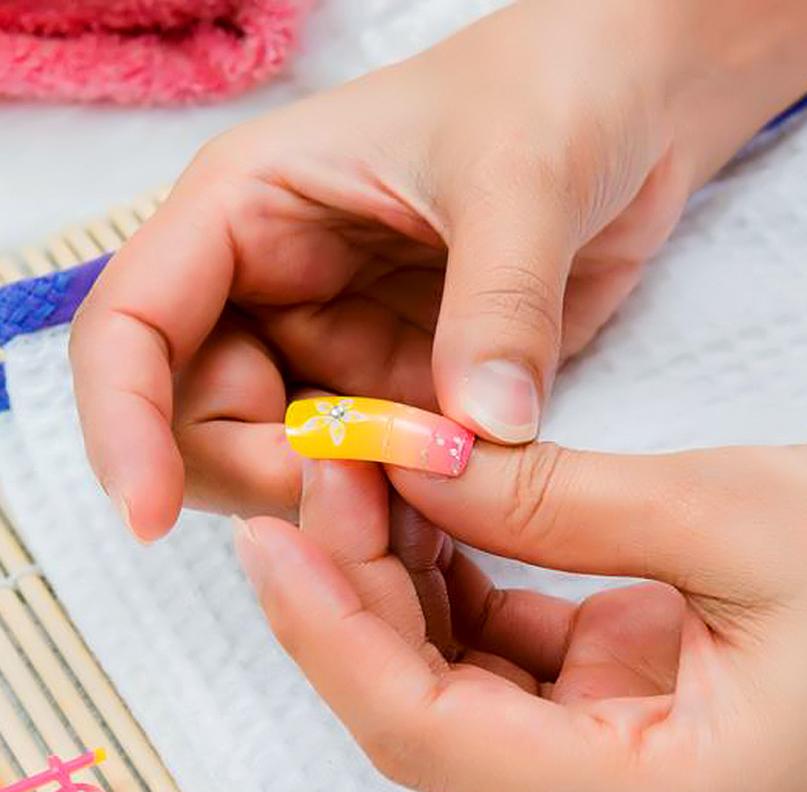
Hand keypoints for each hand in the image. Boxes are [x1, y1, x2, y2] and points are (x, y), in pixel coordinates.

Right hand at [69, 0, 806, 539]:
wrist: (623, 110)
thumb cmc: (552, 89)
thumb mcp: (525, 174)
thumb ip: (499, 304)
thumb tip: (482, 431)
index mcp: (245, 212)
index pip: (132, 328)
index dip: (123, 427)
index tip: (152, 516)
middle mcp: (269, 289)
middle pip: (197, 423)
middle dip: (264, 478)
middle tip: (371, 500)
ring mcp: (331, 348)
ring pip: (279, 463)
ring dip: (337, 503)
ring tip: (436, 490)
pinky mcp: (394, 392)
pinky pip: (367, 475)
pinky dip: (396, 506)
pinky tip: (454, 498)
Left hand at [233, 443, 806, 791]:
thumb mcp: (738, 519)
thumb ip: (563, 501)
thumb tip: (424, 463)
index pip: (427, 738)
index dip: (330, 636)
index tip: (271, 538)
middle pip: (427, 709)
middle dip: (358, 585)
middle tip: (326, 465)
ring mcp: (611, 769)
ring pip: (454, 684)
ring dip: (402, 580)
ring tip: (370, 472)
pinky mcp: (615, 720)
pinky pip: (504, 662)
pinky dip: (459, 585)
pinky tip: (436, 510)